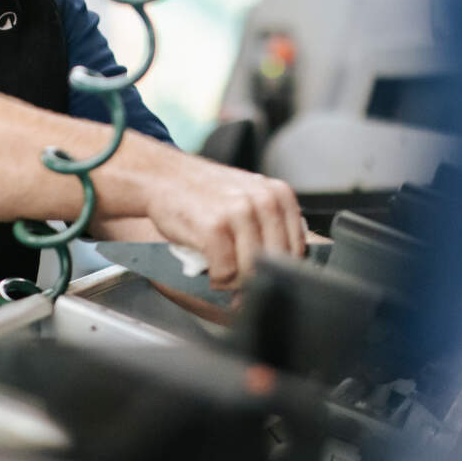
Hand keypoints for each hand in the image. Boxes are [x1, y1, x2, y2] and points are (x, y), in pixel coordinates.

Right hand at [142, 153, 304, 288]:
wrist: (164, 175)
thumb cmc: (206, 192)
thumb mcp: (249, 199)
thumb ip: (270, 228)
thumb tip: (282, 275)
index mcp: (280, 195)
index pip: (297, 251)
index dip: (280, 272)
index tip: (264, 278)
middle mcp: (264, 201)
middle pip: (275, 265)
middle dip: (257, 282)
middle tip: (242, 286)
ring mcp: (239, 213)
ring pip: (252, 272)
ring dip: (236, 283)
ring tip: (224, 273)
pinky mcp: (214, 227)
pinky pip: (226, 273)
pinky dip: (217, 280)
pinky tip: (210, 269)